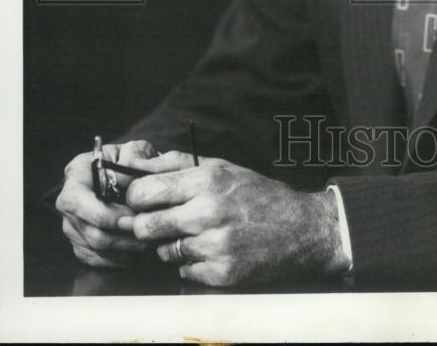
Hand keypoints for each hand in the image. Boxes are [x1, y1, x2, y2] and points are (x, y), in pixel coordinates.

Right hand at [55, 139, 157, 268]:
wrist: (131, 174)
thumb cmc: (132, 160)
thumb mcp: (136, 150)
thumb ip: (135, 158)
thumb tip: (131, 178)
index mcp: (76, 173)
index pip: (77, 200)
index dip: (105, 213)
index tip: (133, 216)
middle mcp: (68, 201)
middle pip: (89, 230)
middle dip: (120, 235)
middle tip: (146, 233)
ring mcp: (72, 224)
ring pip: (95, 247)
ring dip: (124, 248)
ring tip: (148, 242)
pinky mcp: (80, 242)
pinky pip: (96, 259)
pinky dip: (118, 258)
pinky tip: (137, 250)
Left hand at [118, 151, 346, 286]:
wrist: (301, 229)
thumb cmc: (257, 194)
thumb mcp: (222, 167)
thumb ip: (177, 164)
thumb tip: (135, 164)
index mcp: (207, 179)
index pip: (143, 192)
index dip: (136, 198)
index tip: (144, 202)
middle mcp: (208, 211)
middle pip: (145, 227)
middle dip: (148, 227)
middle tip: (164, 224)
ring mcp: (215, 245)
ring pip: (163, 252)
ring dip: (174, 247)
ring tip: (199, 236)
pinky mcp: (221, 273)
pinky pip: (184, 273)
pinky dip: (193, 266)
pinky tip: (214, 252)